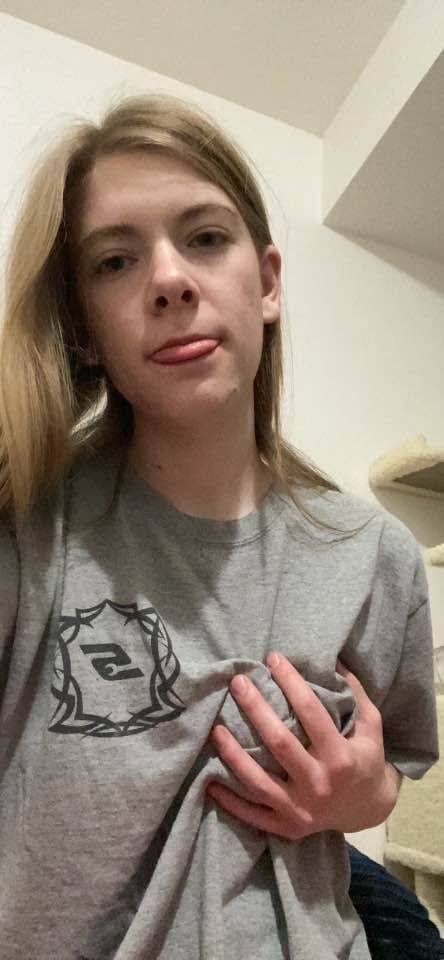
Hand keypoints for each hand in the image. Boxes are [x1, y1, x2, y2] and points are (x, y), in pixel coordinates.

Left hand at [206, 654, 400, 839]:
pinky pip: (253, 815)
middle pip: (280, 742)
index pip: (311, 713)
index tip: (273, 658)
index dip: (291, 682)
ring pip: (258, 782)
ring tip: (216, 728)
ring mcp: (301, 809)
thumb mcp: (371, 726)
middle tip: (238, 682)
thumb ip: (355, 693)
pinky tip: (210, 780)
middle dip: (256, 708)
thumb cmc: (366, 759)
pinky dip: (230, 801)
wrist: (368, 810)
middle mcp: (319, 784)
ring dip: (234, 754)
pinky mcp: (288, 827)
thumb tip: (333, 658)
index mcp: (341, 757)